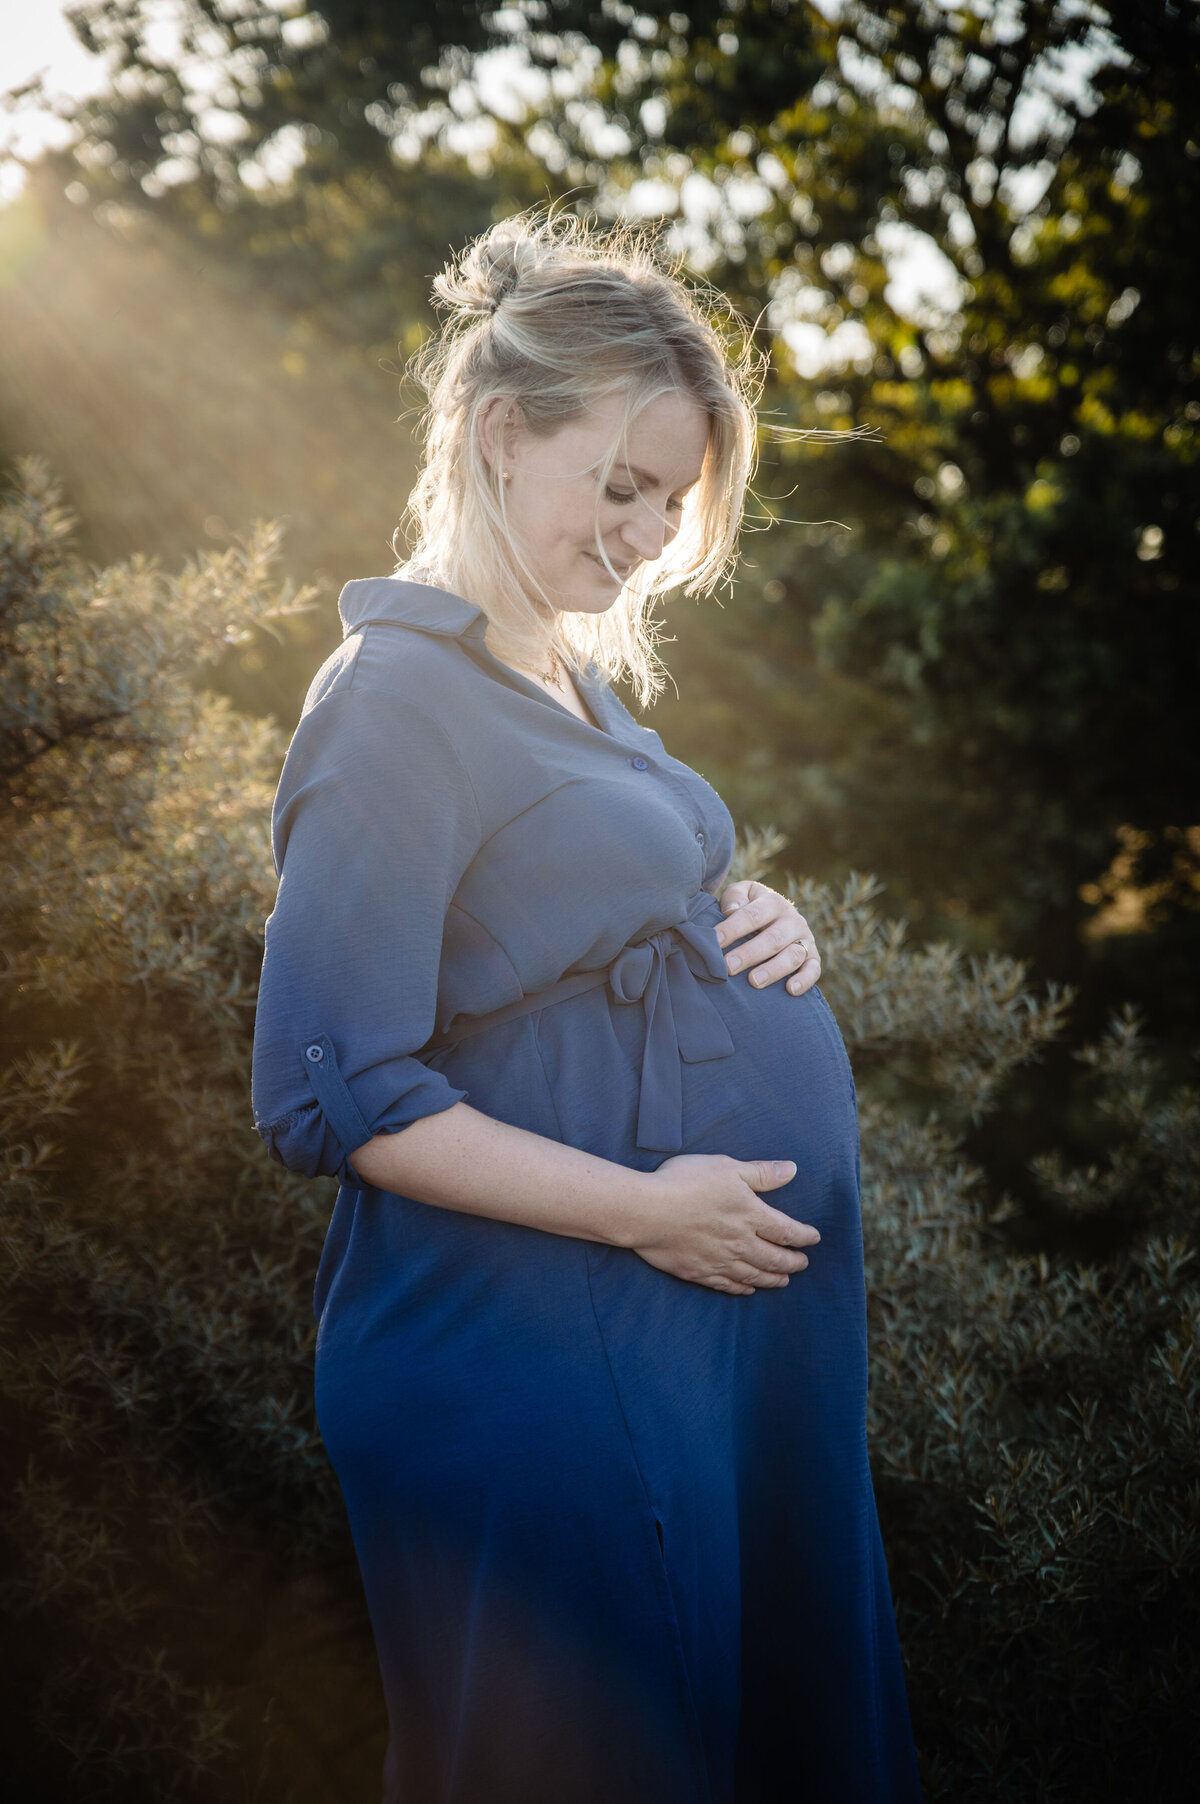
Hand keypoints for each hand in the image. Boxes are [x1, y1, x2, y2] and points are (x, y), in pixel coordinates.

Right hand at [630, 1154, 820, 1295]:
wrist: (647, 1211)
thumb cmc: (686, 1183)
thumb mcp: (727, 1167)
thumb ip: (762, 1173)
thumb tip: (792, 1170)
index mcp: (751, 1216)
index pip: (787, 1231)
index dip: (804, 1236)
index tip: (815, 1238)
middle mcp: (741, 1243)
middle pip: (775, 1259)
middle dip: (793, 1262)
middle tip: (803, 1264)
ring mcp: (720, 1261)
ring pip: (755, 1275)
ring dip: (773, 1279)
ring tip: (783, 1281)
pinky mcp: (699, 1272)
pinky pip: (728, 1286)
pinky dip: (743, 1288)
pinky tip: (748, 1289)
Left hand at [714, 881, 821, 995]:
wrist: (778, 916)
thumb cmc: (751, 908)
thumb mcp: (742, 894)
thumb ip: (735, 897)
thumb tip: (732, 911)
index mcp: (774, 902)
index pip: (753, 915)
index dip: (733, 929)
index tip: (714, 942)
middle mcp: (793, 921)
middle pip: (773, 938)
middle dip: (749, 953)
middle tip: (728, 967)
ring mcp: (805, 940)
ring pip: (792, 956)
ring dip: (773, 969)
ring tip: (753, 982)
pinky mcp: (813, 959)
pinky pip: (813, 971)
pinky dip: (804, 981)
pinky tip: (790, 990)